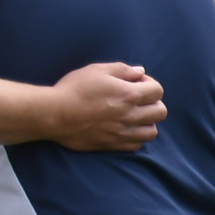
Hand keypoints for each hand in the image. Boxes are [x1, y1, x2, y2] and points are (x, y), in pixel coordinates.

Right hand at [47, 63, 165, 151]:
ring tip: (133, 116)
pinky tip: (123, 128)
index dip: (149, 83)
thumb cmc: (74, 89)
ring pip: (152, 131)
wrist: (54, 114)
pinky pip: (137, 144)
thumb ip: (122, 69)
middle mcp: (131, 115)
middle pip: (160, 112)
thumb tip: (140, 72)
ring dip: (147, 122)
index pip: (157, 90)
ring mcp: (123, 132)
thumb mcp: (96, 70)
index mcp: (129, 95)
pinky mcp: (113, 144)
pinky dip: (135, 136)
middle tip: (137, 99)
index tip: (136, 82)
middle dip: (153, 102)